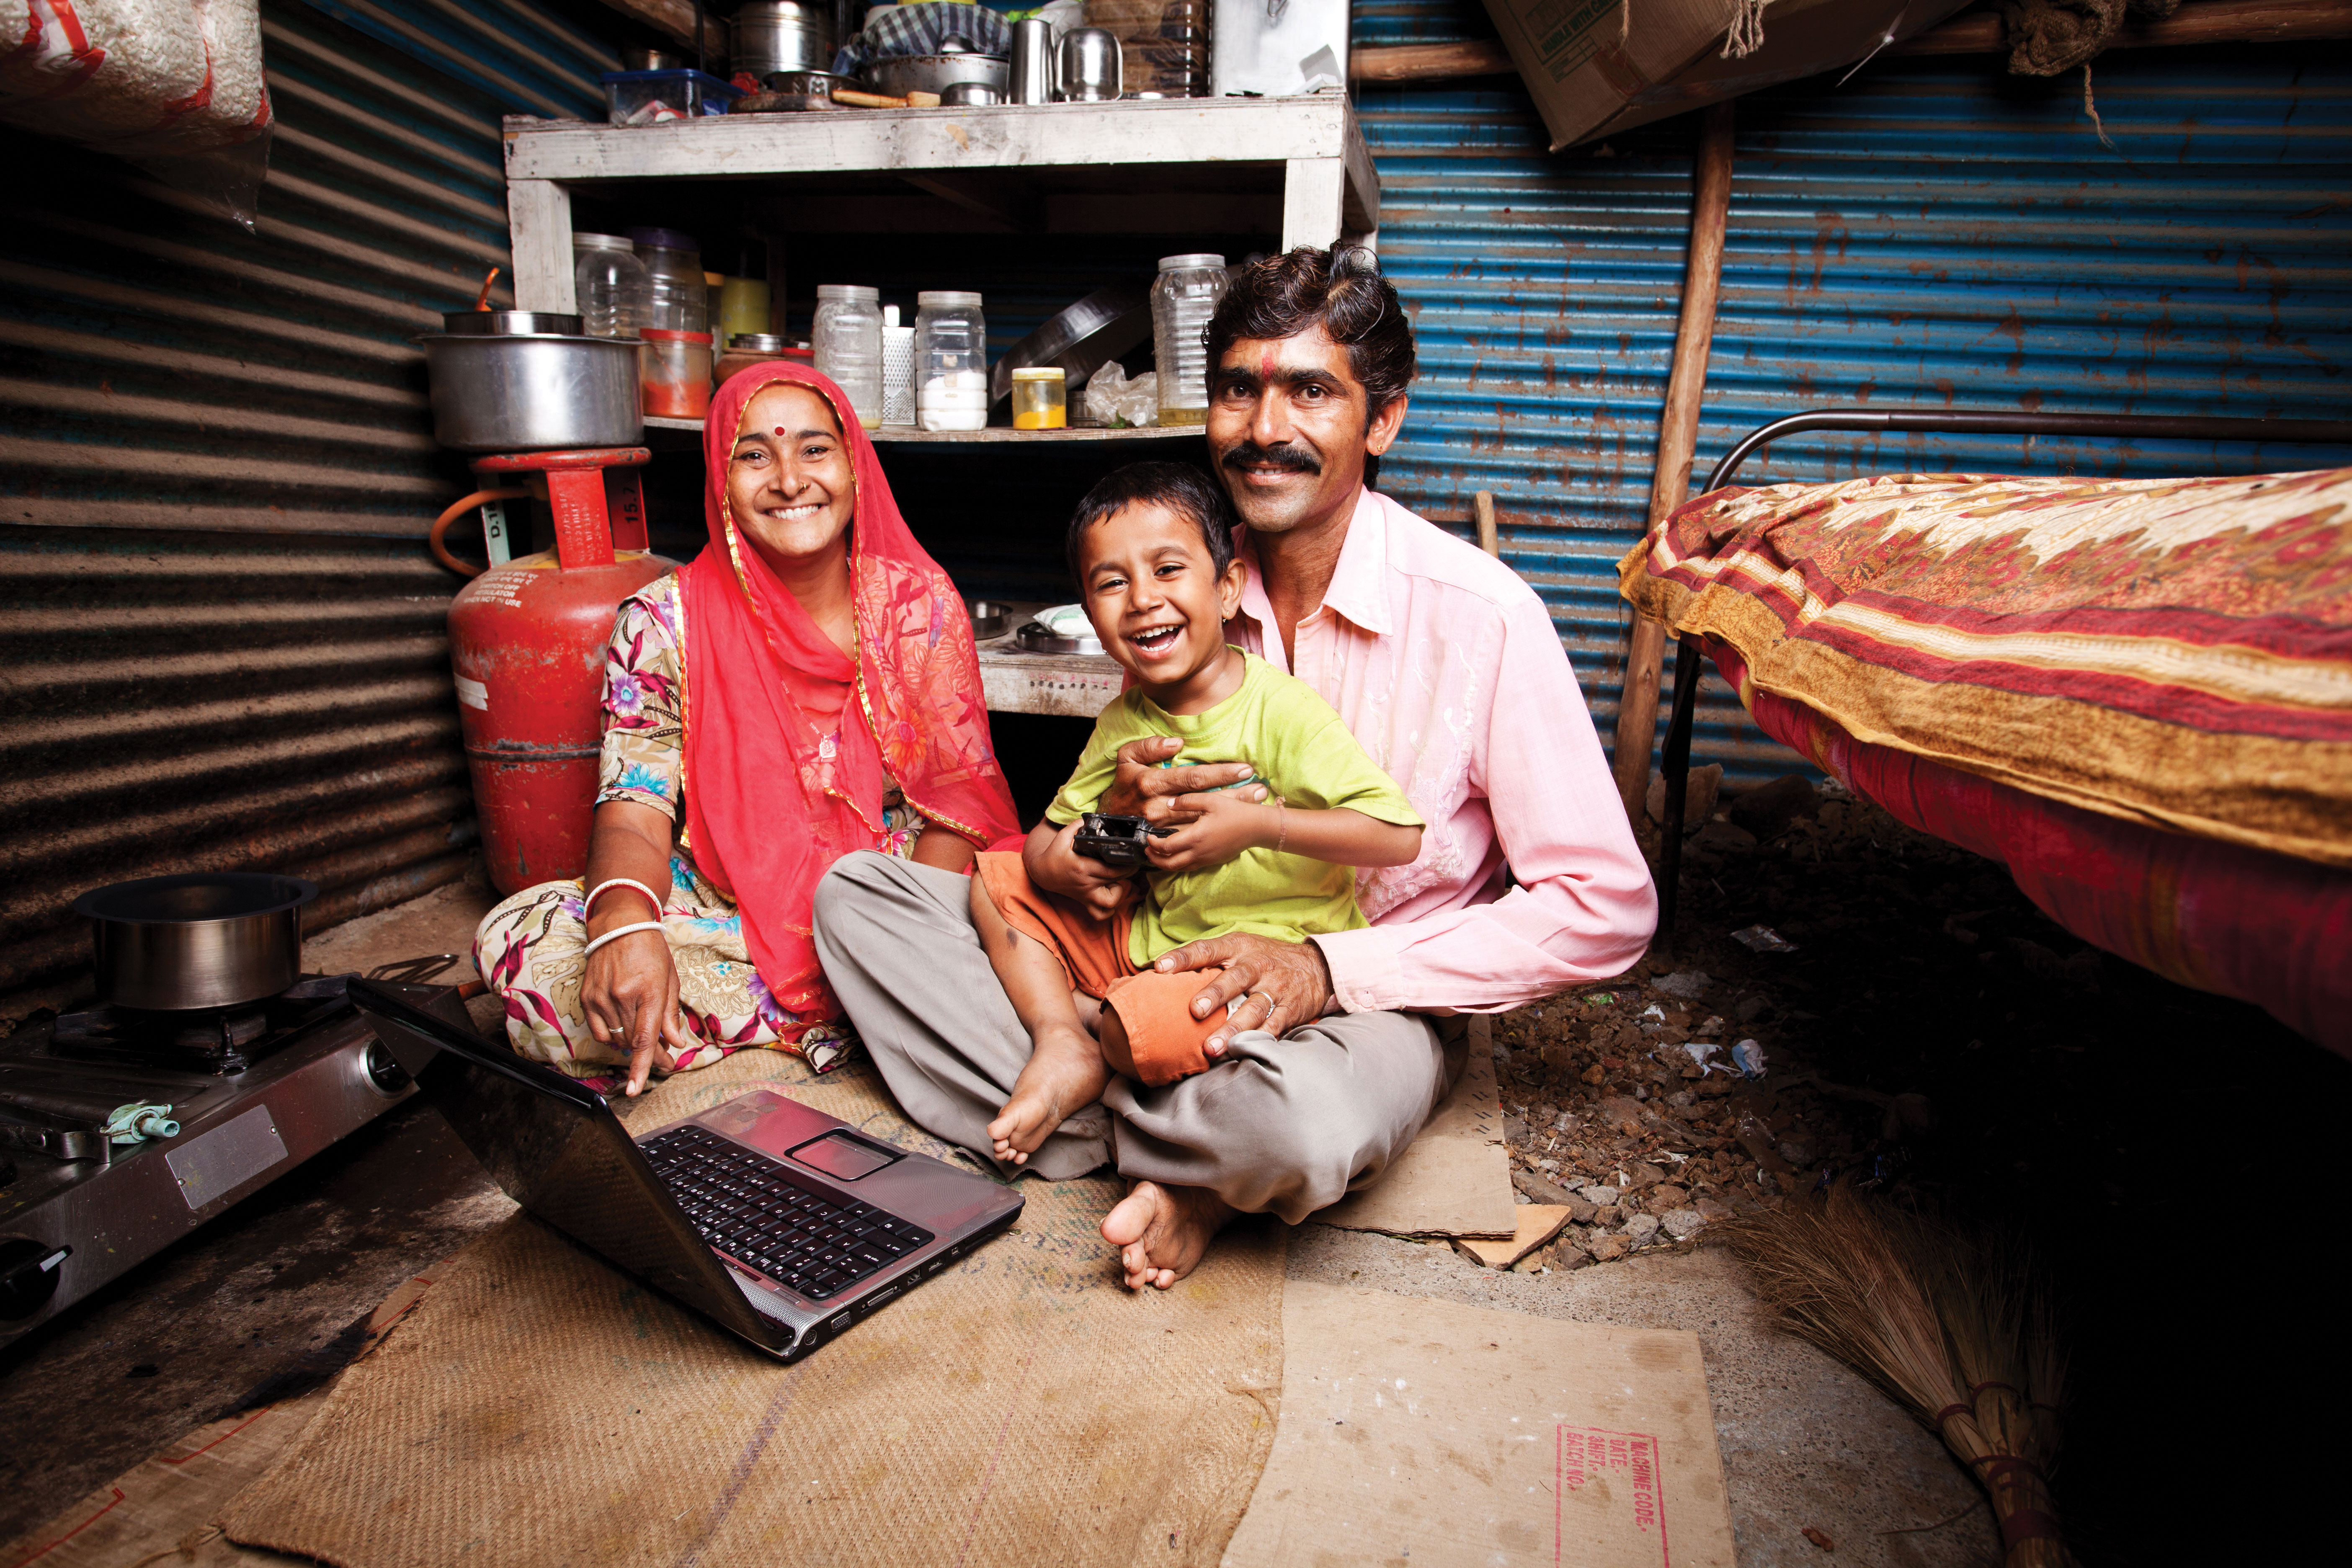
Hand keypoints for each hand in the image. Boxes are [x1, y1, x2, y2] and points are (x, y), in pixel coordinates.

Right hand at [581, 927, 695, 1095]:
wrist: (620, 926)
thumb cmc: (650, 951)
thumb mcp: (670, 980)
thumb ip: (671, 1014)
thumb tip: (675, 1043)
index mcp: (649, 991)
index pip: (645, 1038)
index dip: (643, 1067)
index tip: (636, 1089)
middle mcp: (622, 996)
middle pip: (633, 1042)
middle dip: (649, 1054)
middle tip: (663, 1054)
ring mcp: (601, 998)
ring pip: (616, 1039)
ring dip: (631, 1044)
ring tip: (644, 1034)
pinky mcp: (587, 998)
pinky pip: (598, 1032)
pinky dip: (611, 1036)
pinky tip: (622, 1028)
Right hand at [1027, 817, 1137, 921]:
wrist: (1042, 874)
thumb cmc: (1054, 855)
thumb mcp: (1062, 837)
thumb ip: (1076, 826)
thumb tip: (1091, 818)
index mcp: (1083, 867)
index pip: (1112, 870)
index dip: (1127, 865)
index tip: (1133, 857)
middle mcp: (1086, 884)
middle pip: (1116, 882)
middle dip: (1128, 873)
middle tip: (1132, 864)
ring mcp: (1086, 895)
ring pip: (1111, 902)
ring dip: (1120, 893)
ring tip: (1119, 881)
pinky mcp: (1085, 902)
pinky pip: (1100, 914)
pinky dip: (1109, 909)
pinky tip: (1110, 895)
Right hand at [1097, 735, 1267, 824]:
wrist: (1107, 821)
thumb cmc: (1123, 785)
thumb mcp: (1126, 758)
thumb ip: (1149, 746)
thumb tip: (1176, 743)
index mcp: (1151, 783)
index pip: (1192, 777)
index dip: (1219, 773)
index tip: (1243, 768)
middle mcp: (1158, 807)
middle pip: (1203, 800)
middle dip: (1234, 794)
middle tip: (1259, 788)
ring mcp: (1163, 827)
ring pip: (1203, 819)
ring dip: (1231, 811)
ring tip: (1256, 803)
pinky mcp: (1166, 841)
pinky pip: (1195, 834)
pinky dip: (1217, 828)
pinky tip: (1236, 823)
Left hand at [1146, 792, 1275, 874]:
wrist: (1257, 827)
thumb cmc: (1234, 812)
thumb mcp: (1210, 800)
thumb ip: (1187, 801)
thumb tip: (1169, 804)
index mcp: (1196, 837)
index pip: (1166, 846)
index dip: (1153, 843)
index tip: (1148, 836)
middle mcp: (1199, 852)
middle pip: (1169, 864)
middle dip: (1154, 859)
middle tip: (1146, 850)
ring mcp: (1206, 859)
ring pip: (1179, 868)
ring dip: (1165, 864)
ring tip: (1157, 854)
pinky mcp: (1212, 861)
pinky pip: (1190, 867)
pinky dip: (1178, 864)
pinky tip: (1175, 855)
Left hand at [1150, 931, 1334, 1056]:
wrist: (1316, 967)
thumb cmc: (1263, 959)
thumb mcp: (1239, 948)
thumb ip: (1205, 959)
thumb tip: (1156, 973)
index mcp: (1239, 948)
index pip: (1207, 949)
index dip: (1183, 957)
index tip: (1160, 968)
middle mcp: (1257, 966)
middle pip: (1235, 979)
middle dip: (1215, 994)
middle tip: (1195, 1011)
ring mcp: (1275, 988)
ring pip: (1254, 1009)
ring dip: (1233, 1029)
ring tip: (1212, 1048)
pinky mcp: (1289, 1010)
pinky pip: (1273, 1027)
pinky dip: (1257, 1041)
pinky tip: (1241, 1052)